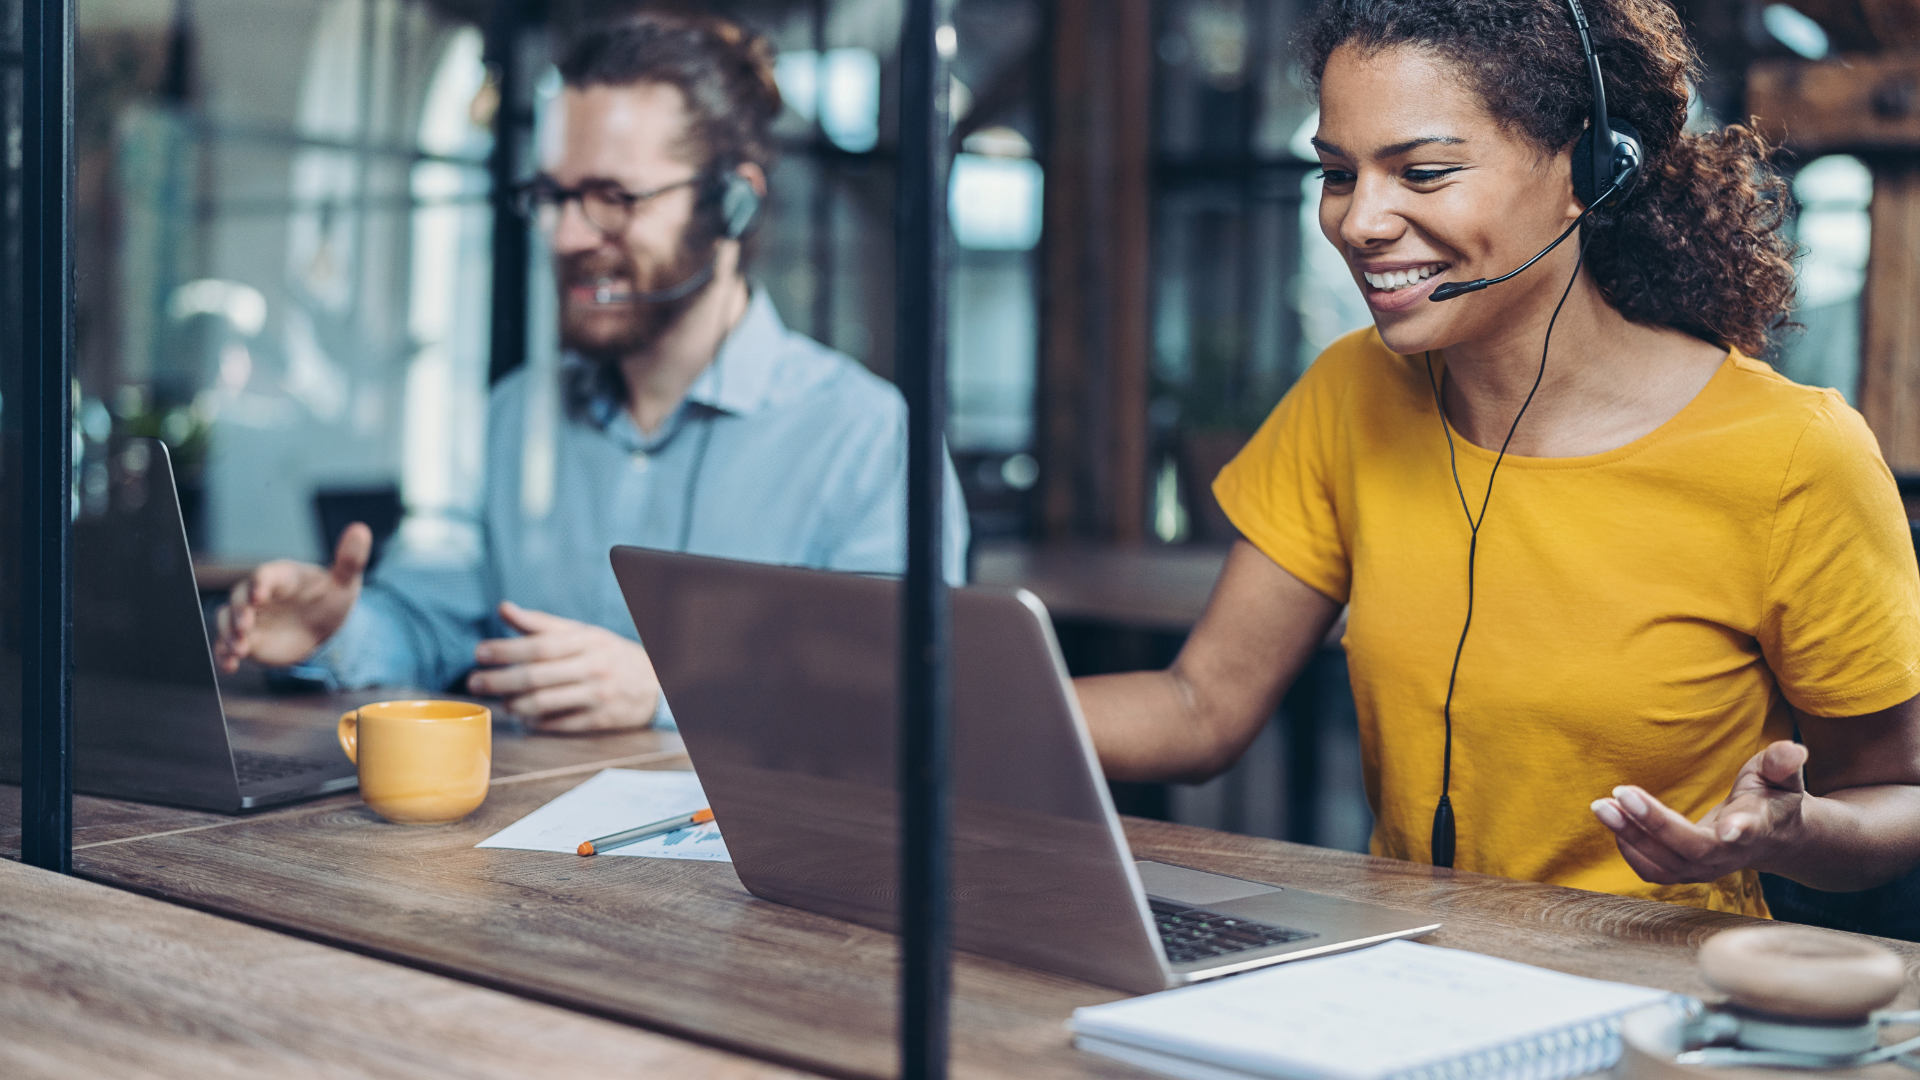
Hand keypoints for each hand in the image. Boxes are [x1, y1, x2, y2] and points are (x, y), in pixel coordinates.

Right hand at [214, 523, 371, 671]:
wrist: (323, 625)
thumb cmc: (330, 596)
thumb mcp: (344, 581)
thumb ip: (350, 560)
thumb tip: (361, 530)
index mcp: (282, 577)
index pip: (265, 575)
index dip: (260, 583)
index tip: (260, 594)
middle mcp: (259, 595)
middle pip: (239, 597)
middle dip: (239, 611)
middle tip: (245, 625)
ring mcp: (250, 617)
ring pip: (227, 620)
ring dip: (228, 633)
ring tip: (238, 648)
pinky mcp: (248, 639)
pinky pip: (227, 644)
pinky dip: (224, 654)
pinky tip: (229, 665)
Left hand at [466, 601, 660, 732]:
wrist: (658, 683)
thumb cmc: (611, 655)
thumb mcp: (583, 633)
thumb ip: (542, 624)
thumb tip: (504, 609)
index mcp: (587, 641)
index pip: (540, 645)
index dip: (507, 649)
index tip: (480, 652)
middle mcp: (593, 667)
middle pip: (537, 675)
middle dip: (500, 680)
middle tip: (474, 682)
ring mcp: (597, 696)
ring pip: (545, 703)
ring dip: (514, 704)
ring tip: (500, 702)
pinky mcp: (599, 720)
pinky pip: (559, 724)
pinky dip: (536, 722)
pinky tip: (523, 717)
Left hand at [1590, 740, 1809, 884]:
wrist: (1772, 836)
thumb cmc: (1772, 798)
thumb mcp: (1782, 776)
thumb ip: (1782, 763)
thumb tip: (1792, 748)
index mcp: (1760, 827)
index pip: (1750, 832)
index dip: (1741, 830)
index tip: (1730, 828)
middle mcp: (1730, 855)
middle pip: (1692, 849)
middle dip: (1655, 824)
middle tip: (1621, 794)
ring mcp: (1706, 869)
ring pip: (1664, 864)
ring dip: (1629, 836)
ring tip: (1602, 806)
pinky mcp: (1685, 872)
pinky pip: (1652, 870)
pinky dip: (1629, 849)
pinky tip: (1614, 820)